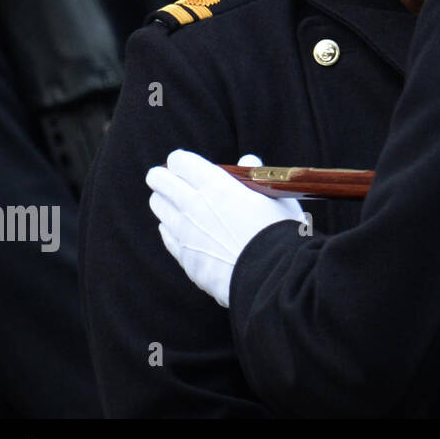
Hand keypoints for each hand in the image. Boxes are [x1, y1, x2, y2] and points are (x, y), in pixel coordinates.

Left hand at [147, 150, 303, 306]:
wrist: (274, 278)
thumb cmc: (281, 233)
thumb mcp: (277, 197)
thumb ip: (256, 177)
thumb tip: (247, 160)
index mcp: (216, 186)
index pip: (180, 161)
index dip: (181, 160)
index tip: (184, 162)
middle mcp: (194, 207)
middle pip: (160, 181)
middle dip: (163, 176)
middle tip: (169, 178)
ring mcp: (185, 234)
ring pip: (159, 207)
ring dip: (165, 201)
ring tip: (176, 202)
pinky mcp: (185, 258)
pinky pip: (167, 235)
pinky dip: (171, 228)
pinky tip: (183, 229)